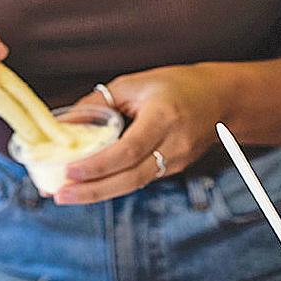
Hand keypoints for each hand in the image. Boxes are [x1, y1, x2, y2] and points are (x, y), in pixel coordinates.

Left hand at [56, 65, 226, 204]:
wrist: (219, 101)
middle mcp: (173, 144)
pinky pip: (140, 179)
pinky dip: (114, 183)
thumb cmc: (176, 86)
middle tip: (61, 194)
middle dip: (93, 190)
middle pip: (131, 178)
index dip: (98, 164)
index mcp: (163, 117)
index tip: (70, 171)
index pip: (128, 149)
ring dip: (100, 192)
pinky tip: (92, 185)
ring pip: (134, 184)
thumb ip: (99, 105)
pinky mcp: (175, 170)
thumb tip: (65, 124)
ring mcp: (177, 161)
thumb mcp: (134, 85)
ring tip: (69, 194)